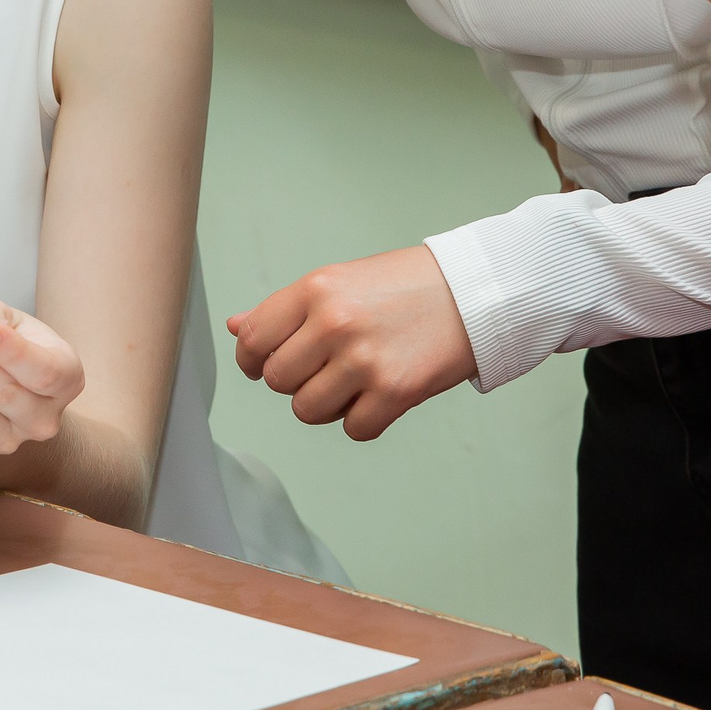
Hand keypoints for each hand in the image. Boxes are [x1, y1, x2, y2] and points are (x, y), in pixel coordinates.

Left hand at [227, 244, 477, 439]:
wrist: (473, 292)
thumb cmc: (404, 285)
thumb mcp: (339, 281)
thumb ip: (286, 310)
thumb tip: (237, 328)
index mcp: (316, 289)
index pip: (253, 340)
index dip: (252, 360)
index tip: (264, 364)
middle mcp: (335, 322)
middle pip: (278, 380)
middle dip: (295, 381)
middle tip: (325, 367)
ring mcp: (364, 359)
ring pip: (307, 410)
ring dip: (326, 404)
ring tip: (353, 380)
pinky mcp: (395, 391)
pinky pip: (353, 429)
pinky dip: (362, 420)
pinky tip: (379, 394)